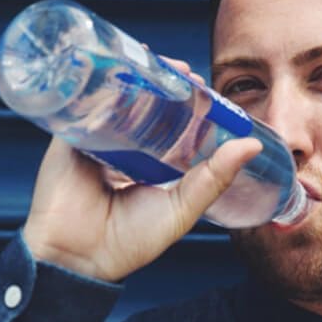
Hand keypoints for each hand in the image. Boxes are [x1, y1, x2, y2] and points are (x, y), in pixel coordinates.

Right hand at [21, 56, 260, 283]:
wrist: (78, 256)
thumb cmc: (130, 240)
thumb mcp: (182, 208)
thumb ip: (215, 177)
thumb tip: (252, 145)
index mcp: (151, 165)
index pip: (173, 126)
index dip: (190, 106)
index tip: (207, 89)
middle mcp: (124, 149)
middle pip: (146, 106)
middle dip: (167, 84)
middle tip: (186, 73)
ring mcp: (95, 138)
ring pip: (118, 98)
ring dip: (139, 76)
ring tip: (161, 64)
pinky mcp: (68, 134)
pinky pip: (84, 101)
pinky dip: (102, 81)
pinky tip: (121, 66)